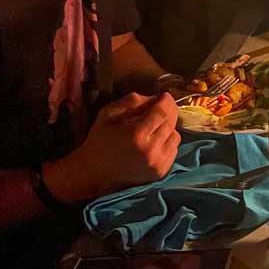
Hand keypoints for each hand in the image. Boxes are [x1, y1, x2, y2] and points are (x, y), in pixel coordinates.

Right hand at [53, 92, 179, 199]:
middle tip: (161, 107)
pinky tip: (153, 141)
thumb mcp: (109, 114)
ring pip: (175, 136)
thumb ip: (133, 101)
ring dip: (168, 128)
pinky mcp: (161, 172)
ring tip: (153, 127)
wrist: (93, 173)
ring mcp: (157, 163)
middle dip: (169, 111)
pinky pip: (173, 150)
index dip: (166, 101)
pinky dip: (167, 142)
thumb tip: (156, 98)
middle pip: (171, 123)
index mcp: (136, 134)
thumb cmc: (99, 140)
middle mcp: (151, 150)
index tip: (164, 96)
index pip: (163, 112)